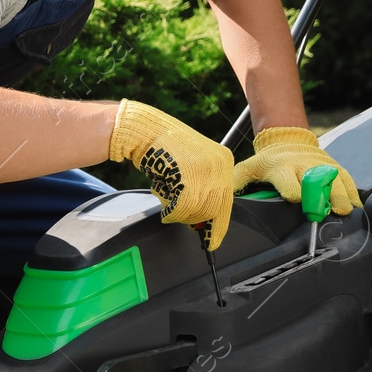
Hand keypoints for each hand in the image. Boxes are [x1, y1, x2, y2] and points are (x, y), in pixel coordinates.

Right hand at [108, 100, 235, 250]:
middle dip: (195, 219)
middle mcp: (220, 163)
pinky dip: (172, 212)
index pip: (226, 201)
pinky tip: (165, 206)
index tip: (213, 241)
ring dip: (180, 214)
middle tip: (178, 215)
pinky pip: (184, 206)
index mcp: (224, 160)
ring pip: (198, 209)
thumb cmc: (164, 149)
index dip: (218, 225)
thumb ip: (202, 190)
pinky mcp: (190, 174)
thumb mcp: (193, 166)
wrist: (145, 130)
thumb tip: (205, 221)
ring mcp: (206, 168)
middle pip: (213, 208)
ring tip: (167, 201)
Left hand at [232, 127, 359, 214]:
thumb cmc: (267, 162)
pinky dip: (352, 191)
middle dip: (322, 195)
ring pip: (334, 179)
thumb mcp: (249, 168)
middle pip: (315, 180)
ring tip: (344, 210)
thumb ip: (237, 182)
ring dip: (340, 194)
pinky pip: (346, 178)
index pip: (287, 179)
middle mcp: (303, 166)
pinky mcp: (334, 166)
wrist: (287, 141)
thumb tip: (221, 198)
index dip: (291, 189)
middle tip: (329, 210)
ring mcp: (321, 165)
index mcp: (281, 168)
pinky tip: (356, 205)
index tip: (296, 198)